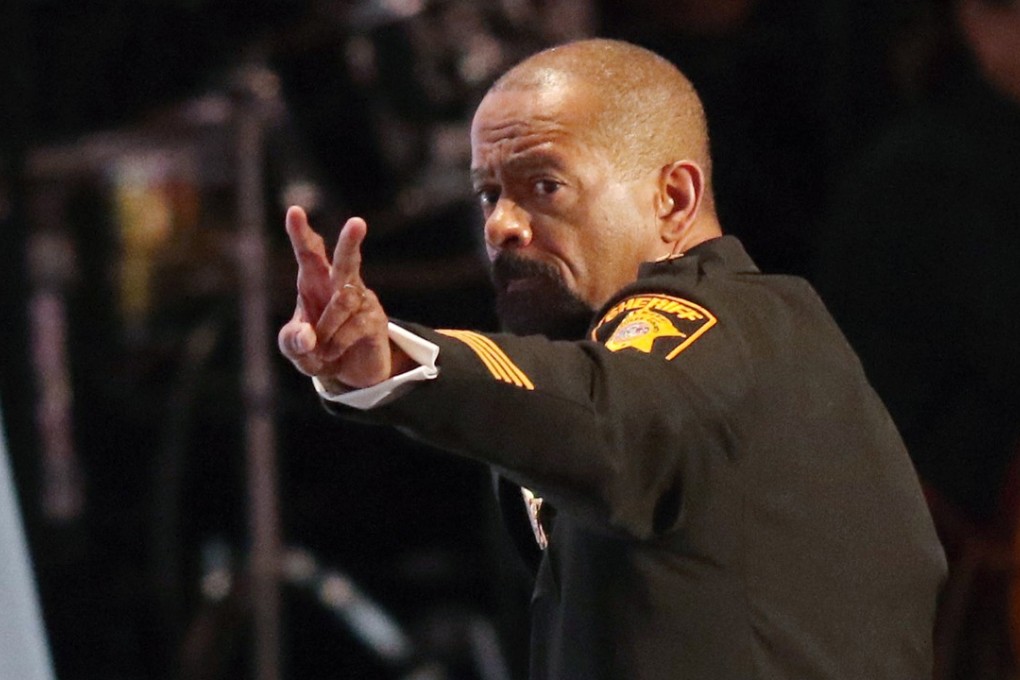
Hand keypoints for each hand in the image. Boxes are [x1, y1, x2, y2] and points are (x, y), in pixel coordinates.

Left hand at [278, 206, 408, 389]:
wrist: (349, 374)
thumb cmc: (316, 350)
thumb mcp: (294, 349)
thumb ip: (292, 341)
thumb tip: (308, 335)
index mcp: (314, 282)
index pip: (308, 254)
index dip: (301, 234)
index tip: (294, 211)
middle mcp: (339, 285)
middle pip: (345, 260)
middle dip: (350, 242)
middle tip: (357, 222)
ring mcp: (361, 301)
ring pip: (344, 301)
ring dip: (326, 326)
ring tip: (320, 348)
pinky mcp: (376, 320)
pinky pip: (354, 326)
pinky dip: (336, 342)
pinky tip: (331, 352)